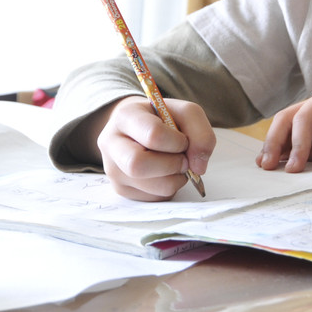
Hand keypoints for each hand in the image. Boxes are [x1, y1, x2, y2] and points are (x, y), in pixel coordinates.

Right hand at [98, 96, 215, 200]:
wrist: (138, 128)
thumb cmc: (161, 119)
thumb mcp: (184, 112)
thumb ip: (200, 132)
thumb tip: (198, 166)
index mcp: (125, 116)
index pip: (152, 134)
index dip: (177, 142)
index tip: (183, 140)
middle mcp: (111, 143)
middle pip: (138, 165)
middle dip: (171, 165)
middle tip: (183, 159)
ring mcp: (113, 169)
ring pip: (150, 186)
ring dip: (175, 179)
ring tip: (176, 165)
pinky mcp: (121, 189)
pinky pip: (153, 198)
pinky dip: (169, 188)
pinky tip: (166, 174)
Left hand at [257, 80, 311, 171]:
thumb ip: (311, 152)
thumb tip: (281, 161)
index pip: (285, 125)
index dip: (272, 143)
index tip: (263, 165)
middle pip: (285, 117)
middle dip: (273, 142)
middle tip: (268, 165)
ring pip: (301, 118)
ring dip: (298, 147)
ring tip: (297, 169)